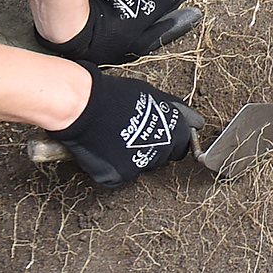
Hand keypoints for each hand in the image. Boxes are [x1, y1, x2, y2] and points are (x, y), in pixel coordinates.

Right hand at [49, 69, 196, 186]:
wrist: (86, 107)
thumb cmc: (116, 96)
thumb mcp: (154, 96)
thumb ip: (171, 111)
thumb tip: (186, 117)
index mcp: (174, 132)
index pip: (184, 143)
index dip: (175, 138)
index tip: (168, 135)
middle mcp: (162, 151)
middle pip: (164, 157)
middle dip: (156, 149)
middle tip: (137, 135)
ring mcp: (140, 165)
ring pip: (143, 166)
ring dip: (134, 157)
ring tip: (117, 139)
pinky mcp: (120, 176)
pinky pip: (120, 175)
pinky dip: (113, 166)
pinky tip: (104, 149)